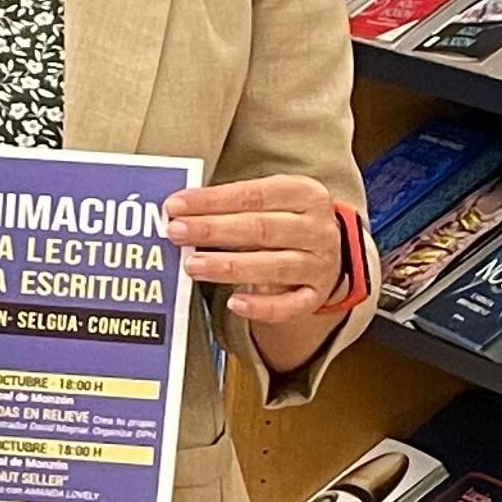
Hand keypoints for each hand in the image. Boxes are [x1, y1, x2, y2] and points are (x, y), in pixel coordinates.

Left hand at [166, 173, 348, 324]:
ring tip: (192, 265)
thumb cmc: (284, 220)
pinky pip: (290, 306)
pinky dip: (261, 307)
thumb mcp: (268, 201)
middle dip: (214, 230)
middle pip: (262, 229)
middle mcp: (318, 229)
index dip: (212, 200)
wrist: (326, 251)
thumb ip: (231, 203)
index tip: (175, 206)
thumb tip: (180, 210)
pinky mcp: (316, 295)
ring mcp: (319, 264)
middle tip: (176, 232)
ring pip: (273, 267)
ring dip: (228, 267)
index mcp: (306, 194)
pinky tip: (233, 304)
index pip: (254, 195)